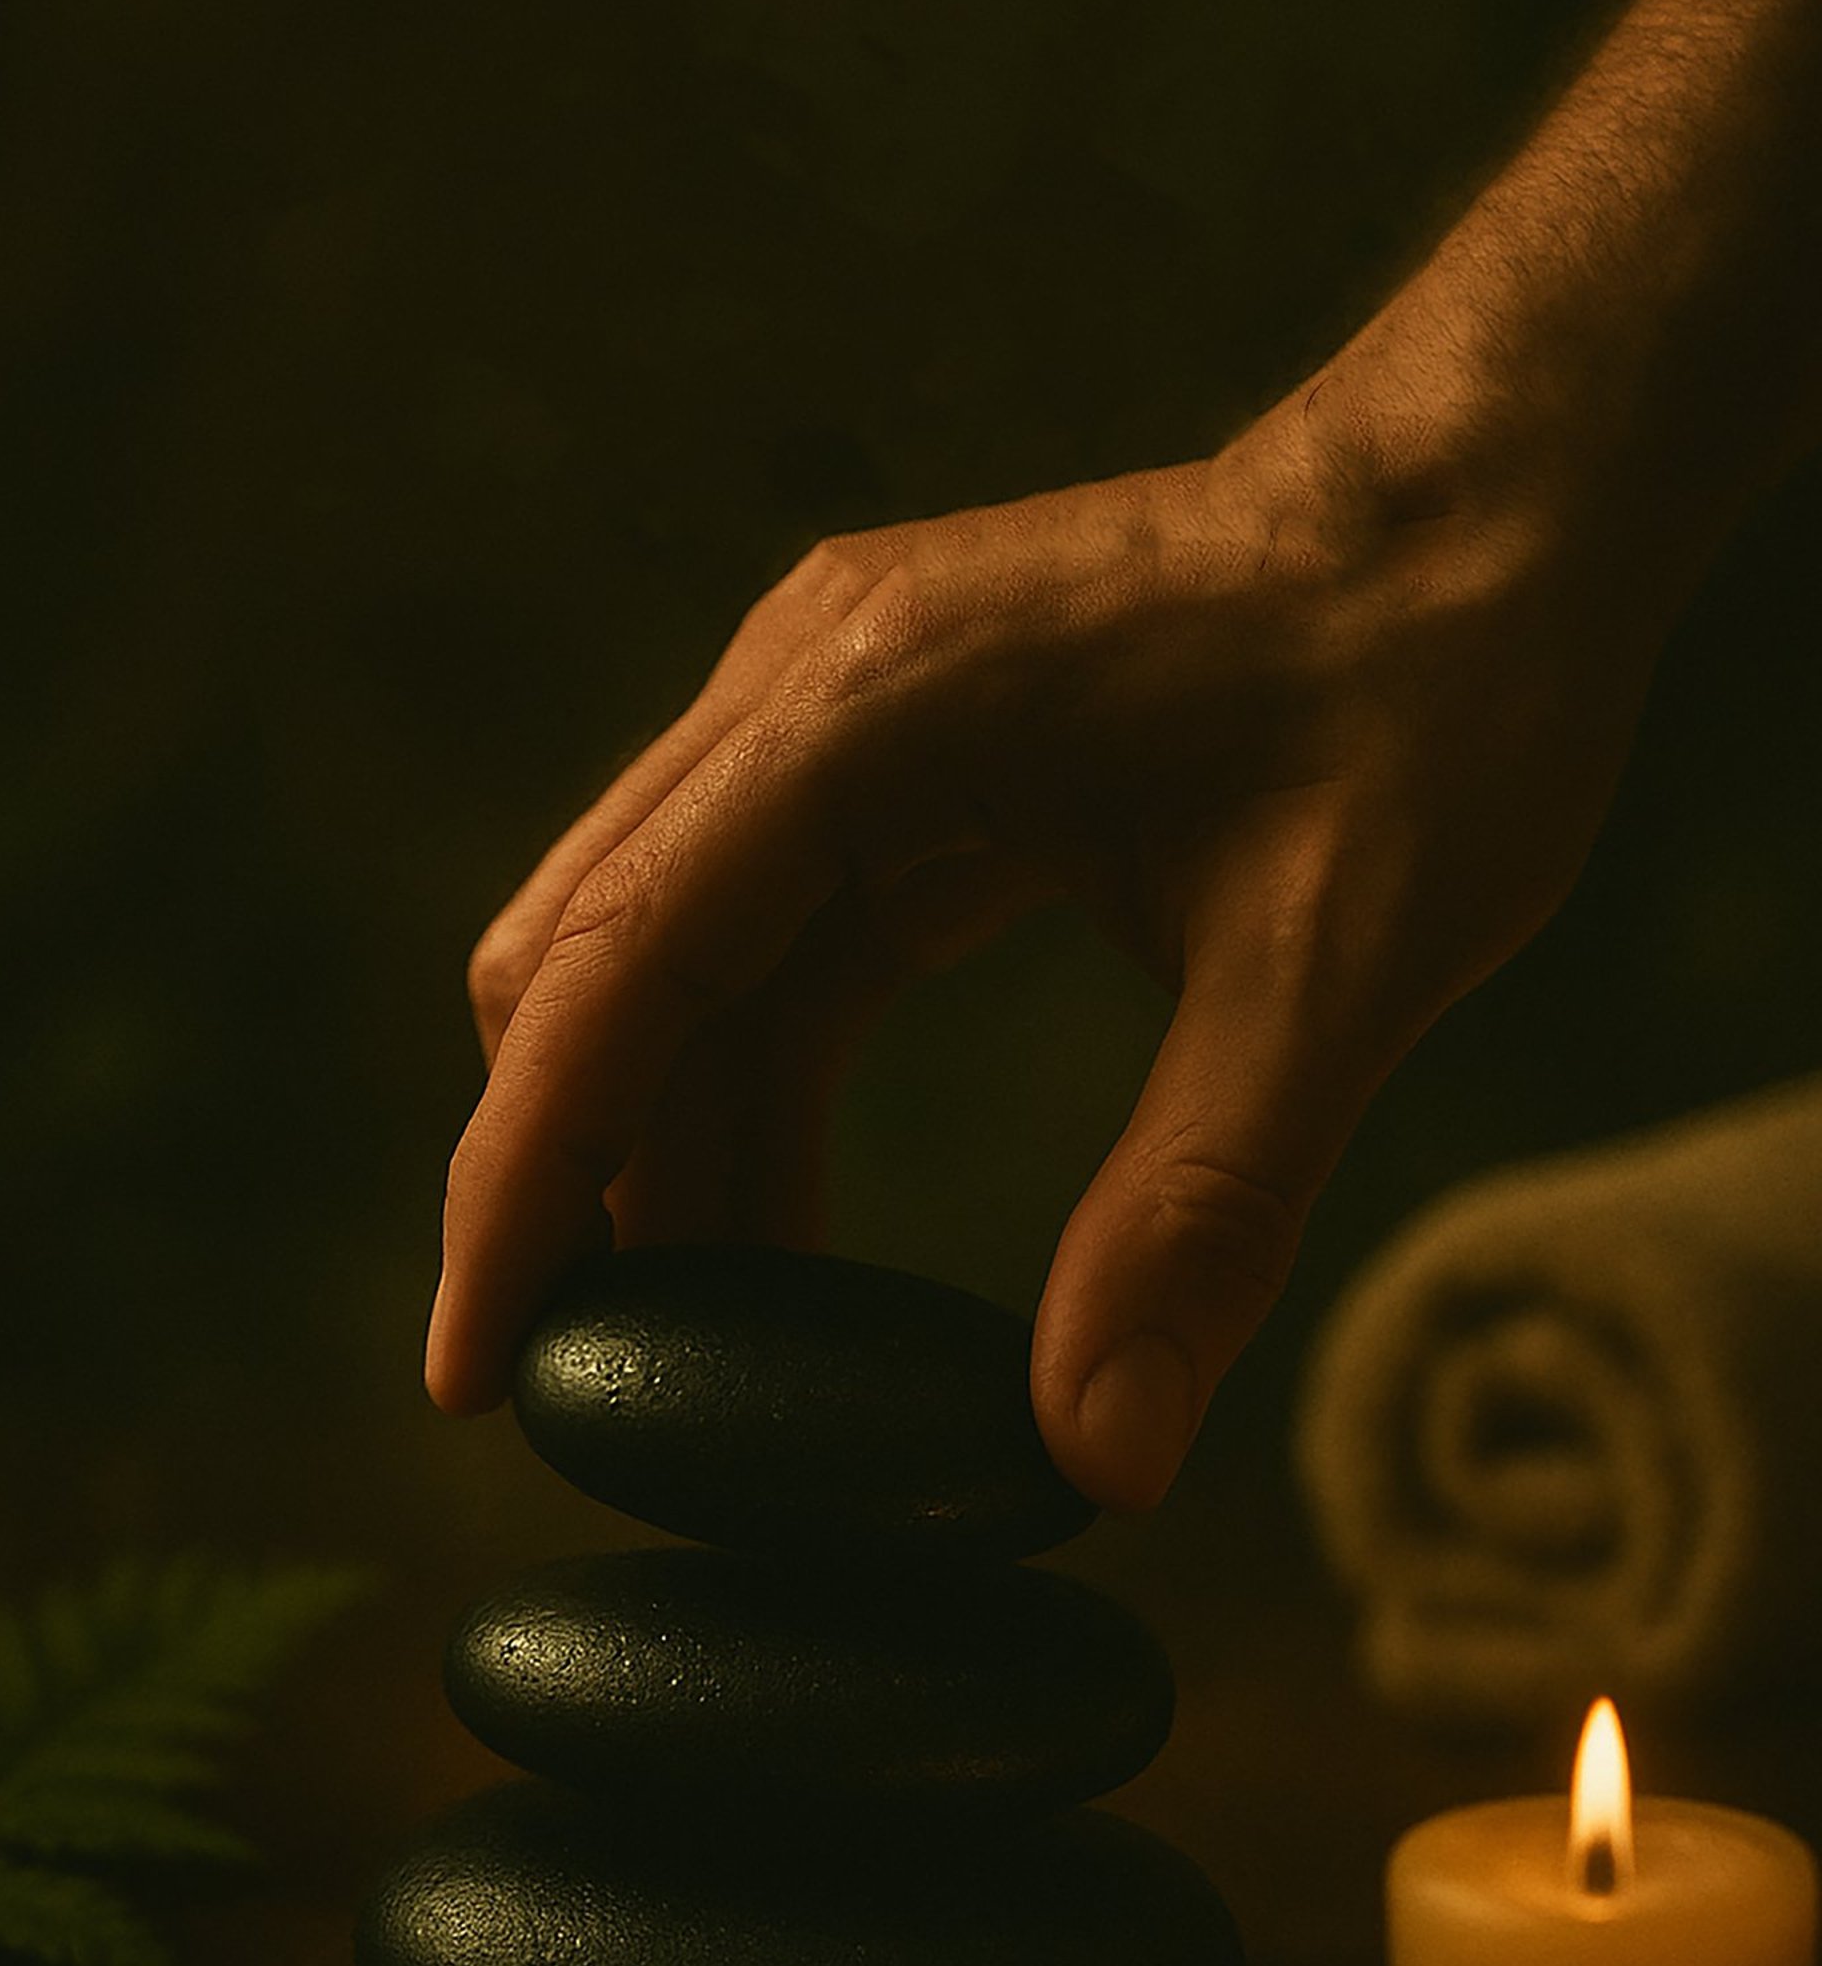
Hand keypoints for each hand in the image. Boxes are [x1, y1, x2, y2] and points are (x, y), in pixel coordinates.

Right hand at [424, 367, 1663, 1508]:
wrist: (1491, 509)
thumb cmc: (1439, 689)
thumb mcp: (1343, 960)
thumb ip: (1201, 1206)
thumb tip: (1098, 1456)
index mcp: (878, 703)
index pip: (622, 962)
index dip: (526, 1179)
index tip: (474, 1368)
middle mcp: (806, 681)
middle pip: (586, 957)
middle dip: (565, 1178)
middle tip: (590, 1398)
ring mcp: (831, 703)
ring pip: (655, 955)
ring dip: (656, 1148)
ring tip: (707, 1357)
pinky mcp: (883, 745)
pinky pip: (754, 939)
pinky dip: (742, 1088)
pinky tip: (782, 1228)